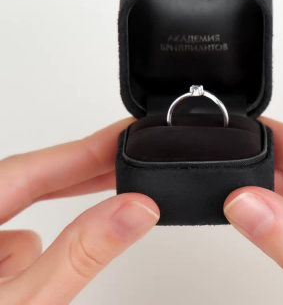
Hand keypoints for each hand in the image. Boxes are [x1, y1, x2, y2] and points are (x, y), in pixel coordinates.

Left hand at [0, 118, 158, 304]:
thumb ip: (81, 253)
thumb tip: (134, 209)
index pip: (31, 169)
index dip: (86, 148)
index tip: (125, 134)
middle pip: (27, 182)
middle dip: (82, 175)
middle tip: (128, 162)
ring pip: (21, 222)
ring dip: (49, 235)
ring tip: (60, 267)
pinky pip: (10, 246)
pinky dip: (28, 259)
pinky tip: (25, 285)